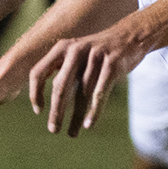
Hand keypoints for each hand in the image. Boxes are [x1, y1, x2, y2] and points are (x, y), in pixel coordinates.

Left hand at [27, 27, 146, 137]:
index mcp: (62, 48)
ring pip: (81, 94)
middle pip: (60, 87)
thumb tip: (48, 102)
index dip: (35, 93)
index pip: (38, 72)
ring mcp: (95, 57)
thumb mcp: (77, 54)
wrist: (132, 34)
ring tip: (71, 133)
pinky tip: (88, 124)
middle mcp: (76, 50)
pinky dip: (93, 111)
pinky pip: (100, 93)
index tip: (38, 111)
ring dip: (75, 117)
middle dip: (56, 111)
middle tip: (53, 130)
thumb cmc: (99, 52)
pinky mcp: (112, 64)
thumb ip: (62, 71)